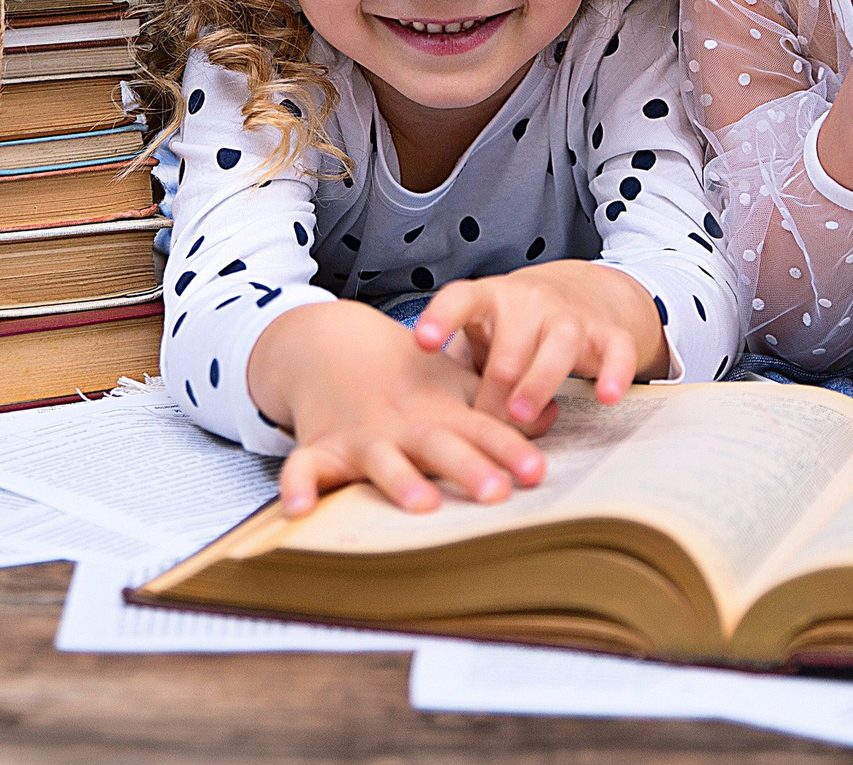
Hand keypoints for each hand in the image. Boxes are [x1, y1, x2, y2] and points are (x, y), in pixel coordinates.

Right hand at [248, 300, 544, 517]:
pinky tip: (299, 508)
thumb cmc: (407, 378)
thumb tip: (553, 417)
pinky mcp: (322, 447)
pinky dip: (300, 484)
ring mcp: (362, 437)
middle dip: (468, 467)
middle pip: (440, 446)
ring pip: (381, 460)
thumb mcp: (454, 386)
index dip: (510, 450)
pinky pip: (306, 467)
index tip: (536, 472)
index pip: (483, 430)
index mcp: (441, 412)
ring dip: (400, 480)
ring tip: (422, 503)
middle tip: (496, 491)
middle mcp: (405, 425)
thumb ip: (499, 409)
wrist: (331, 344)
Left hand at [413, 261, 666, 429]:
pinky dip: (614, 372)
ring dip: (539, 382)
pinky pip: (615, 350)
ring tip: (523, 416)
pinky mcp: (607, 333)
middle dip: (495, 388)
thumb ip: (457, 369)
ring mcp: (571, 315)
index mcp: (489, 299)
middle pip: (511, 345)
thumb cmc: (513, 327)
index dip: (441, 318)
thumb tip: (419, 420)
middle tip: (482, 425)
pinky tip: (606, 397)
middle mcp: (530, 301)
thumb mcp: (480, 336)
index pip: (461, 299)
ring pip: (559, 343)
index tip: (422, 341)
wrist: (581, 290)